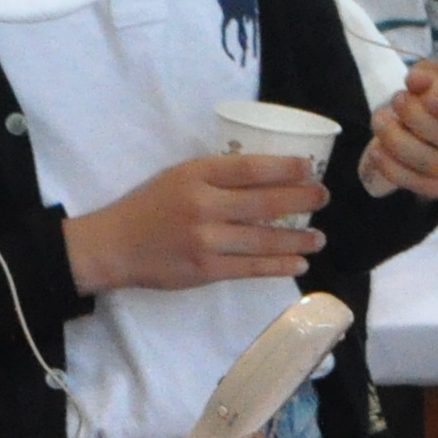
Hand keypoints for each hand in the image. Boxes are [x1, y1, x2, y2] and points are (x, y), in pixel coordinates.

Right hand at [62, 153, 328, 295]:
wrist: (114, 246)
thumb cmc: (150, 207)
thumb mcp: (178, 176)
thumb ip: (216, 176)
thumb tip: (267, 177)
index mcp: (196, 175)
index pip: (250, 168)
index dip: (285, 168)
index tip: (310, 167)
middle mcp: (203, 205)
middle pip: (264, 203)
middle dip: (301, 200)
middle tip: (322, 198)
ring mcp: (205, 240)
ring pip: (263, 239)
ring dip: (297, 239)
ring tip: (319, 238)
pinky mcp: (206, 269)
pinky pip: (251, 268)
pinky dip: (279, 265)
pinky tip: (299, 263)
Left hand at [359, 61, 437, 203]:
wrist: (437, 121)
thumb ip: (429, 74)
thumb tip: (415, 80)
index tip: (428, 98)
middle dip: (418, 121)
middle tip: (395, 100)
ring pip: (435, 166)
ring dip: (400, 144)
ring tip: (380, 121)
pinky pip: (423, 186)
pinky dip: (396, 170)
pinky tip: (378, 152)